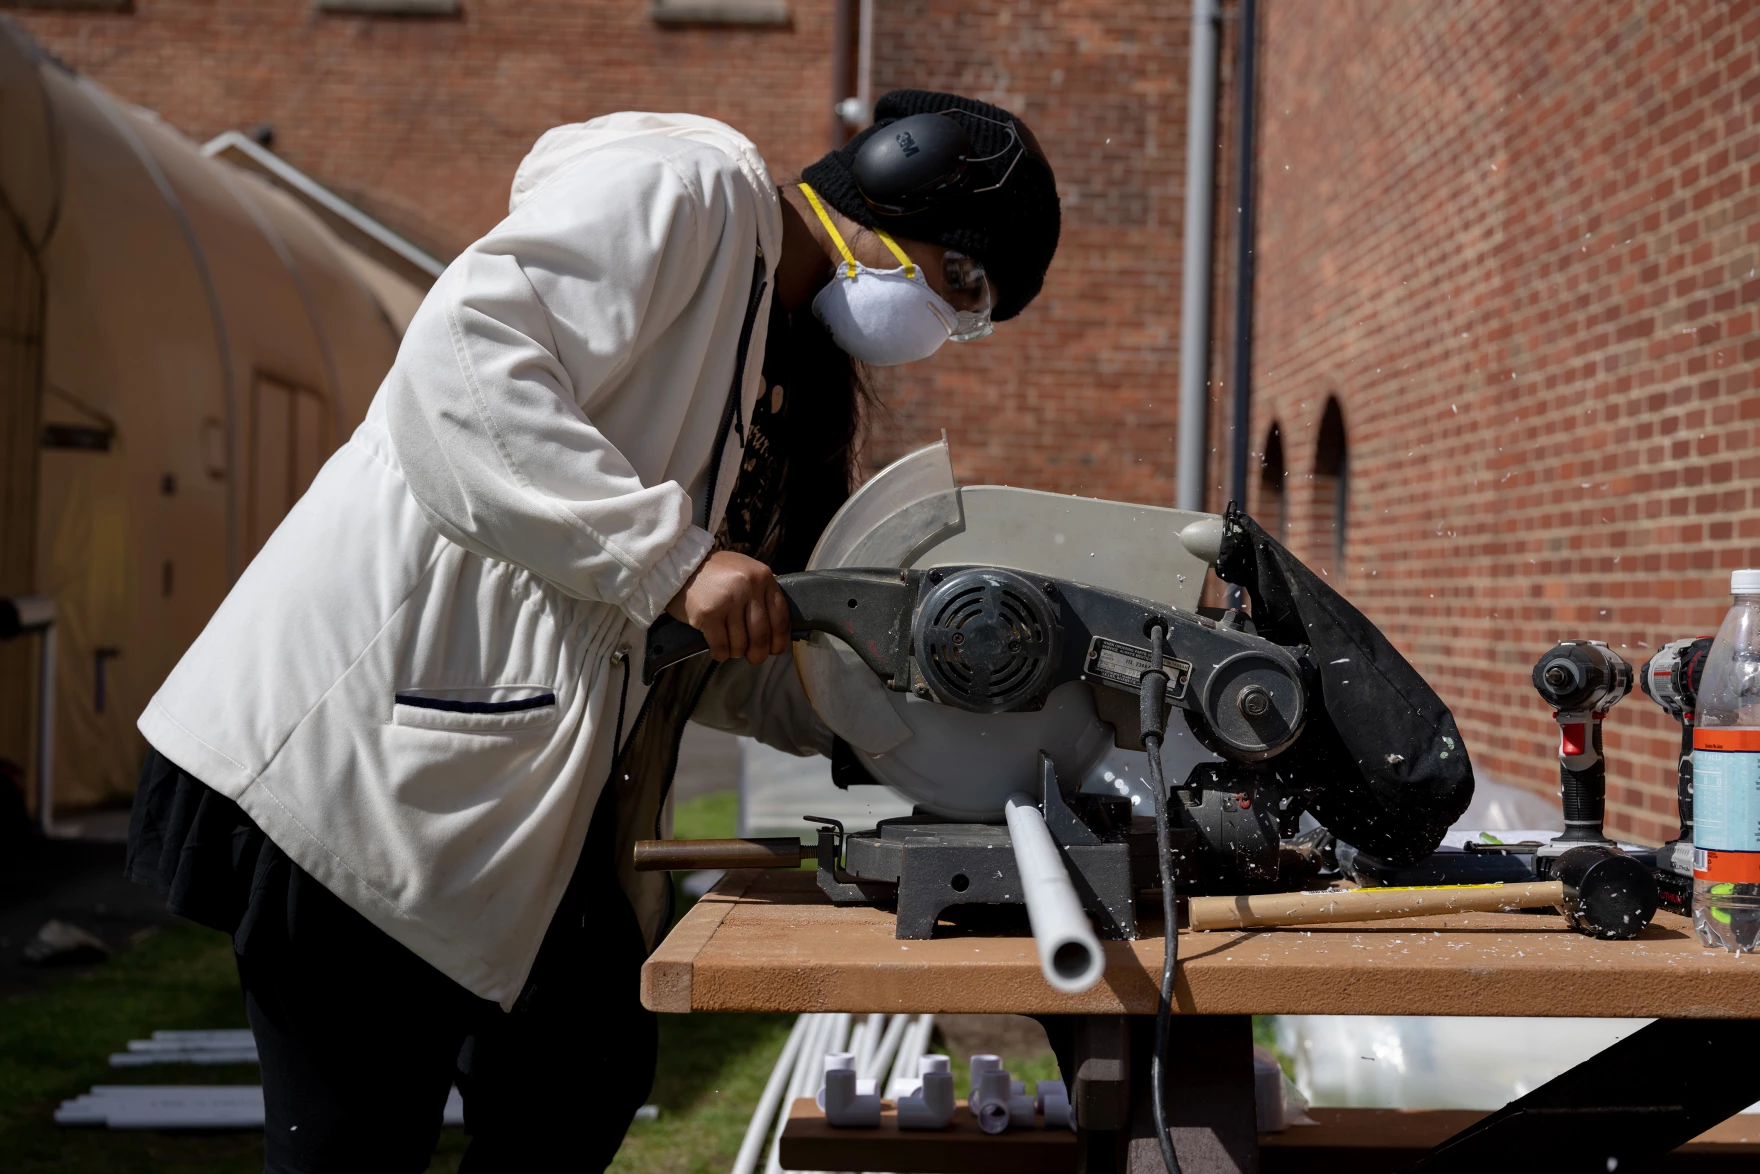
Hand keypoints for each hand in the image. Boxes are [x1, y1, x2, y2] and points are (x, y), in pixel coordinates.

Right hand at [665, 551, 791, 664]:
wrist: (678, 564)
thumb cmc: (713, 573)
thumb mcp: (745, 572)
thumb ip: (761, 594)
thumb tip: (776, 630)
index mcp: (763, 577)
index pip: (781, 617)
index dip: (780, 640)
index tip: (775, 650)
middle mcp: (749, 587)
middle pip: (761, 634)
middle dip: (758, 653)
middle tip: (754, 658)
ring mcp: (728, 600)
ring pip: (740, 643)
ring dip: (736, 651)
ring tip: (730, 647)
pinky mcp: (708, 613)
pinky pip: (721, 646)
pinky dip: (721, 653)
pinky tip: (718, 651)